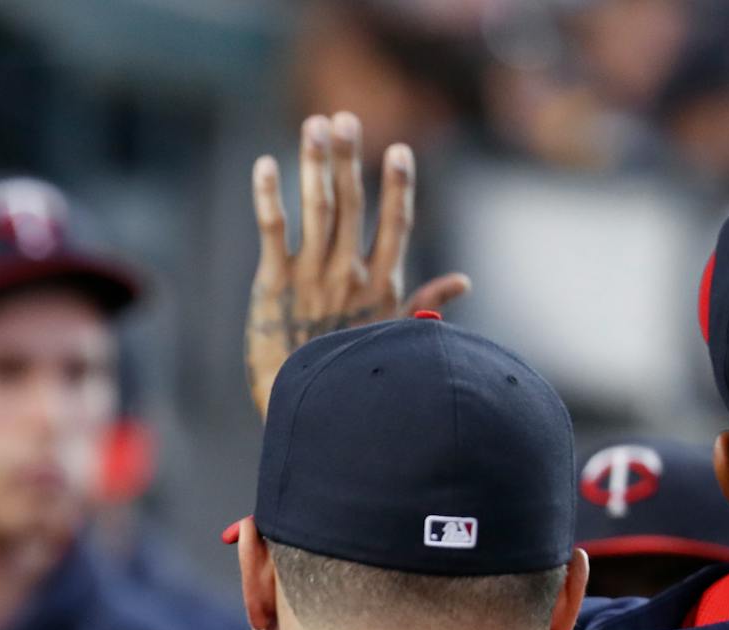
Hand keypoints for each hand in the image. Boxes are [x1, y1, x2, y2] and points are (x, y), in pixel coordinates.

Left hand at [245, 112, 472, 418]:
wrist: (311, 413)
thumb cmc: (351, 379)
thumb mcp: (394, 339)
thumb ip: (425, 302)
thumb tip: (463, 280)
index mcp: (380, 285)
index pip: (395, 224)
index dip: (397, 185)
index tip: (397, 151)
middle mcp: (349, 273)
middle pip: (353, 203)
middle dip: (349, 157)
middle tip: (343, 117)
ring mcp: (311, 275)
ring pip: (319, 206)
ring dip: (317, 162)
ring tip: (315, 125)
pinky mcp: (273, 283)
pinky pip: (273, 229)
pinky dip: (269, 195)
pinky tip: (265, 165)